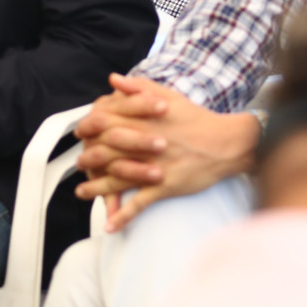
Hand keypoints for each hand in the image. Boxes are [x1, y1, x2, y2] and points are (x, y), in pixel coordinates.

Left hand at [74, 74, 259, 231]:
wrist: (227, 142)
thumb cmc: (197, 118)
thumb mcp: (169, 96)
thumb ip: (139, 87)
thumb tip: (113, 80)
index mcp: (144, 120)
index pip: (104, 123)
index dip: (88, 128)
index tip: (80, 133)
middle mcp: (144, 143)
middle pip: (105, 151)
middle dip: (87, 159)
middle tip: (79, 164)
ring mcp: (154, 167)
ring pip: (116, 180)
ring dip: (96, 189)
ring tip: (82, 192)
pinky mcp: (165, 186)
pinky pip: (139, 204)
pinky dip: (123, 216)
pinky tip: (110, 226)